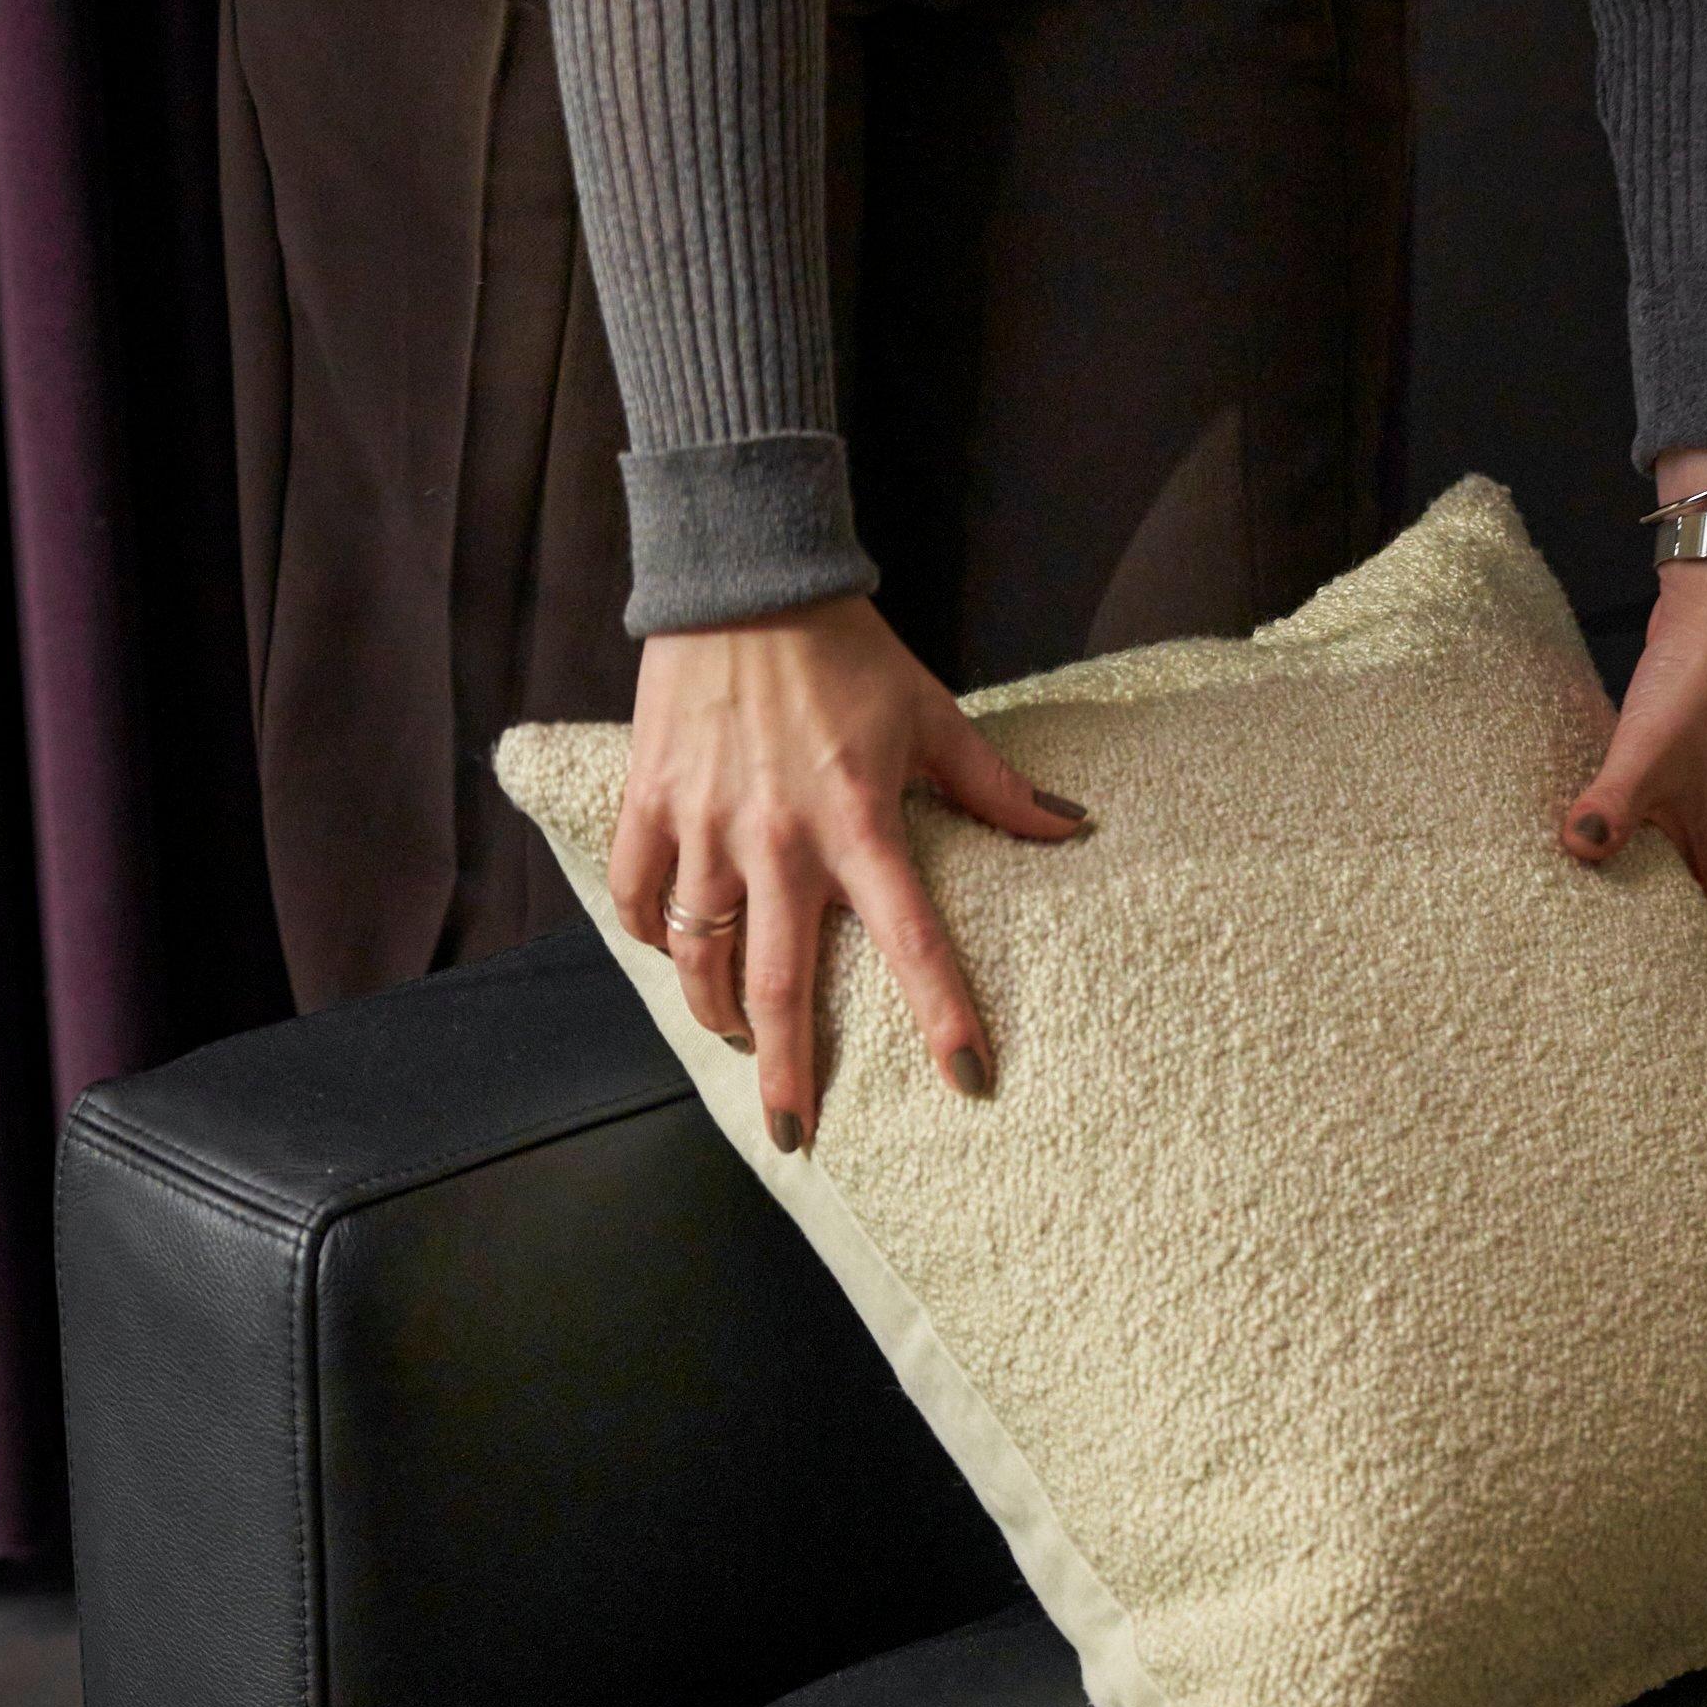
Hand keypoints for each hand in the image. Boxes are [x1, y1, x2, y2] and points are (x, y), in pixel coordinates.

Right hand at [608, 592, 1090, 1147]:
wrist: (741, 572)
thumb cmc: (843, 647)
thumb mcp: (930, 711)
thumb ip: (994, 786)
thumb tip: (1069, 827)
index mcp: (859, 823)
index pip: (913, 941)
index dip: (945, 1017)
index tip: (968, 1081)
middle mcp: (778, 839)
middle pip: (779, 984)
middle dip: (786, 1070)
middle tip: (793, 1133)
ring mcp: (705, 823)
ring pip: (697, 953)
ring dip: (715, 1011)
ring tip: (734, 1040)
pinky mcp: (650, 798)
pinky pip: (636, 894)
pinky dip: (648, 935)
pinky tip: (671, 953)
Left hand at [1558, 450, 1706, 1085]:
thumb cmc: (1705, 675)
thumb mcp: (1654, 743)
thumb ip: (1615, 799)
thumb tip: (1580, 849)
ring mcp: (1705, 840)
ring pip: (1700, 932)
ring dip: (1693, 982)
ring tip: (1669, 1046)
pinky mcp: (1678, 816)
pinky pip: (1669, 891)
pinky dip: (1652, 924)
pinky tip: (1614, 943)